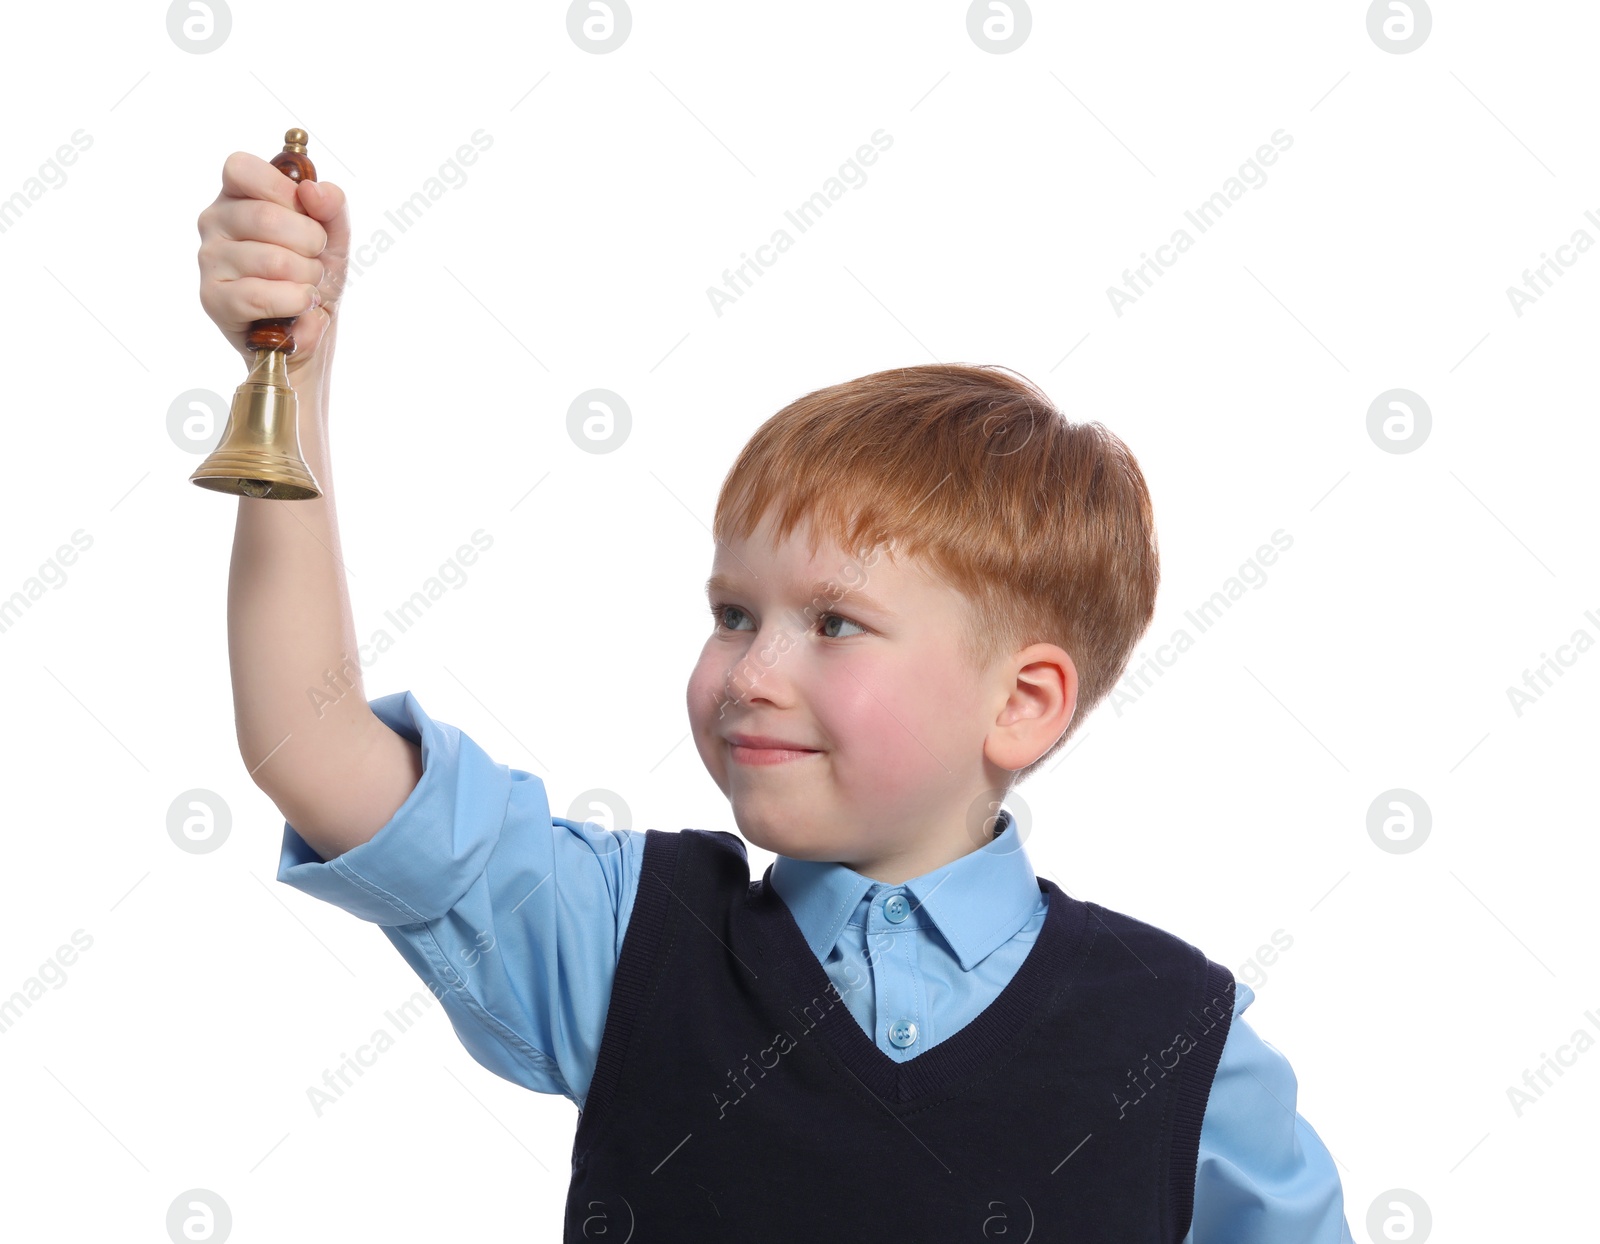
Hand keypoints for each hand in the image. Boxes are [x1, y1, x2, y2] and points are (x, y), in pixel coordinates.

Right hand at [196, 151, 349, 374]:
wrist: (310, 326)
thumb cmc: (313, 272)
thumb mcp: (334, 235)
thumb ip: (332, 206)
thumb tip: (313, 190)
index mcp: (237, 195)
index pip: (242, 168)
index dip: (283, 191)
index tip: (305, 213)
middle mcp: (214, 221)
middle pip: (266, 217)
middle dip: (311, 243)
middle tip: (315, 259)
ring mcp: (209, 259)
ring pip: (271, 260)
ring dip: (307, 277)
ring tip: (305, 284)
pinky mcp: (213, 298)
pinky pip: (260, 295)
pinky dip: (294, 302)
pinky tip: (299, 305)